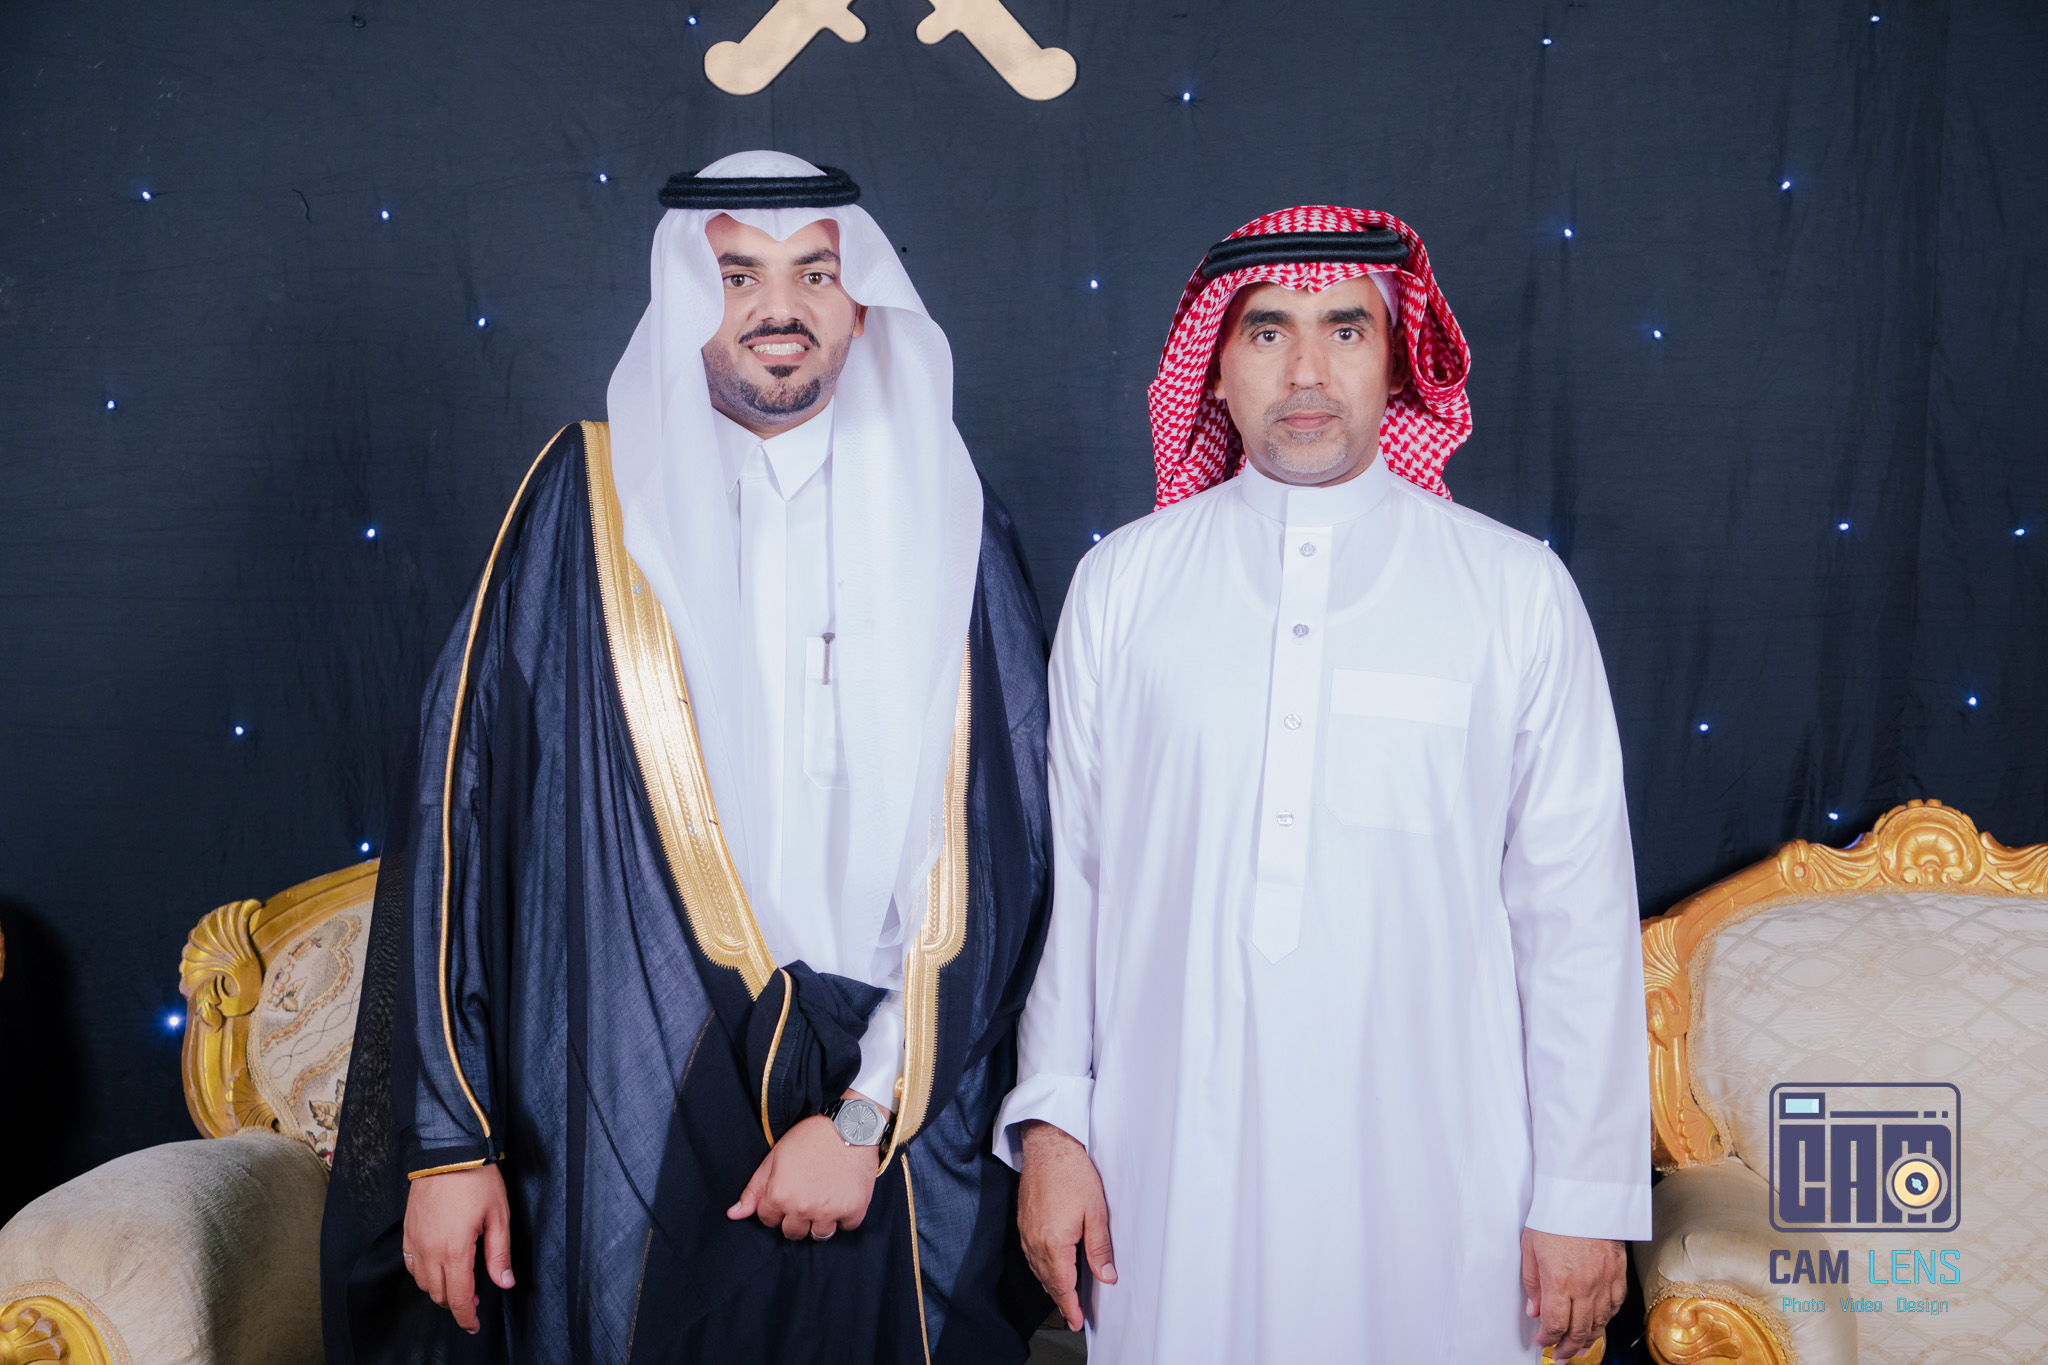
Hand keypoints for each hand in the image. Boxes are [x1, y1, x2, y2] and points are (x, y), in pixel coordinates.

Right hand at [402, 1164, 514, 1334]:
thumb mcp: (498, 1216)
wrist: (446, 1152)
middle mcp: (430, 1251)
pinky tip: (436, 1269)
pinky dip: (423, 1275)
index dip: (468, 1317)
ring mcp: (415, 1241)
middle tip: (474, 1302)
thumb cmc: (476, 1180)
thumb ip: (499, 1254)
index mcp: (455, 1251)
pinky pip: (410, 1264)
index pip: (459, 1298)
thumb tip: (504, 1283)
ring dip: (439, 1291)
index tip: (474, 1326)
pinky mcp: (408, 1230)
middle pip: (439, 1295)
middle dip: (457, 1305)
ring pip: (423, 1283)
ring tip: (458, 1285)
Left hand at [727, 1097, 882, 1240]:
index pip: (768, 1220)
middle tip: (807, 1194)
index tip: (789, 1189)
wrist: (850, 1126)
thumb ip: (754, 1190)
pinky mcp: (854, 1211)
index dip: (777, 1204)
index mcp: (779, 1196)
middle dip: (796, 1217)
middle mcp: (803, 1209)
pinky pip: (845, 1227)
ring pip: (819, 1235)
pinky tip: (843, 1194)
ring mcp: (830, 1212)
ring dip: (820, 1220)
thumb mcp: (775, 1158)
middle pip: (793, 1233)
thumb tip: (733, 1215)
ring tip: (825, 1195)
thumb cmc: (810, 1138)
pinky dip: (845, 1215)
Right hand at [1018, 1120, 1115, 1329]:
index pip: (1062, 1285)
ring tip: (1064, 1296)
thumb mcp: (1096, 1213)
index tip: (1075, 1320)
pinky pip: (1031, 1254)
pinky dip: (1041, 1267)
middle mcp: (1035, 1241)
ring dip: (1051, 1284)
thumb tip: (1106, 1276)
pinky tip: (1050, 1267)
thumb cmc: (1072, 1173)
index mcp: (1054, 1243)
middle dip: (1061, 1299)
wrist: (1048, 1146)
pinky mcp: (1023, 1222)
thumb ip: (1099, 1249)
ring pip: (1038, 1269)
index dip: (1070, 1306)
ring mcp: (1026, 1232)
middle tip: (1072, 1314)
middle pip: (1048, 1280)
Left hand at [1520, 1228, 1624, 1361]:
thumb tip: (1534, 1310)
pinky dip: (1605, 1319)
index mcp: (1559, 1281)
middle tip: (1560, 1355)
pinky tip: (1599, 1324)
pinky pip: (1614, 1305)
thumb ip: (1532, 1283)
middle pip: (1578, 1329)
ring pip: (1599, 1322)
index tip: (1541, 1342)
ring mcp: (1604, 1281)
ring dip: (1588, 1339)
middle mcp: (1584, 1286)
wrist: (1585, 1196)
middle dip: (1567, 1347)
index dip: (1546, 1338)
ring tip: (1578, 1347)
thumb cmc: (1555, 1216)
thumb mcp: (1530, 1247)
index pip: (1553, 1323)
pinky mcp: (1618, 1273)